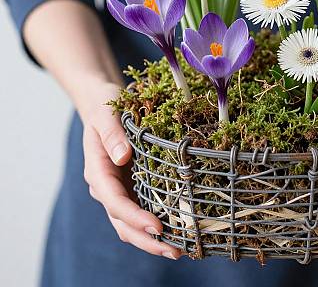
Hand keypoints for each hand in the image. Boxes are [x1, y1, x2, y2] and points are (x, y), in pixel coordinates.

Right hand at [81, 80, 181, 259]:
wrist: (102, 106)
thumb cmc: (104, 108)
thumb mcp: (106, 115)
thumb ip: (112, 135)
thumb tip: (122, 158)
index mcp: (98, 171)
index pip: (115, 202)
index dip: (135, 217)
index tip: (157, 226)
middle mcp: (107, 187)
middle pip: (123, 222)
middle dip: (146, 239)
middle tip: (174, 250)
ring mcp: (119, 189)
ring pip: (131, 224)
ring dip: (151, 239)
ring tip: (179, 249)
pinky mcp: (131, 186)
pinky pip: (141, 210)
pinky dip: (155, 224)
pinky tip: (176, 229)